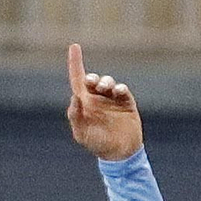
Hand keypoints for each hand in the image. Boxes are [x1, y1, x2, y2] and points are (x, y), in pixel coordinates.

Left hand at [65, 43, 142, 161]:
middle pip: (93, 80)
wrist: (119, 154)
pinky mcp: (126, 102)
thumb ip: (75, 116)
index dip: (75, 63)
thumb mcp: (81, 133)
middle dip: (93, 77)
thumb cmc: (97, 144)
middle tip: (92, 82)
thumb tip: (74, 97)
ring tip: (105, 88)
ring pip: (108, 82)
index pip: (78, 79)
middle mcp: (98, 98)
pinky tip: (117, 91)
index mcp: (84, 103)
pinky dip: (120, 88)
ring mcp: (112, 99)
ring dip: (105, 82)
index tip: (74, 46)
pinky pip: (123, 90)